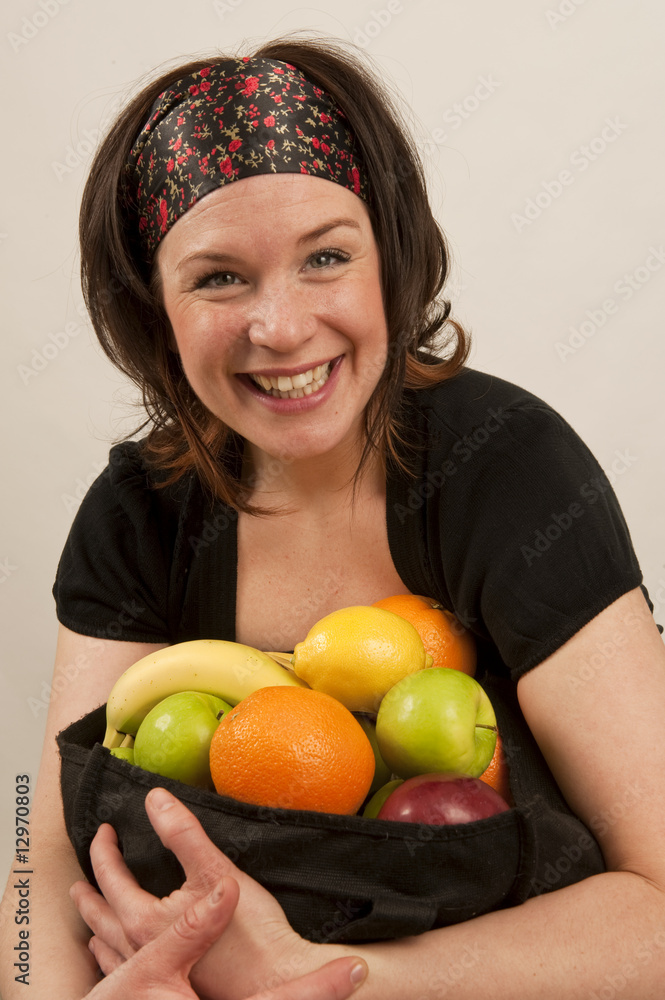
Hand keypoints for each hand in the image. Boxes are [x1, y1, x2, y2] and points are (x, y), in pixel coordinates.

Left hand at [71, 788, 337, 999]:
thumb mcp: (214, 869)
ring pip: (110, 946)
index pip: (110, 879)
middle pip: (102, 916)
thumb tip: (154, 798)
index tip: (104, 831)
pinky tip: (122, 951)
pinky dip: (114, 953)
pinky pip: (125, 967)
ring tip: (92, 915)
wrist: (278, 981)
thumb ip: (182, 833)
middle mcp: (139, 949)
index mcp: (144, 920)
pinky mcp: (172, 984)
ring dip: (98, 925)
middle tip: (82, 877)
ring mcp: (152, 972)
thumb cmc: (251, 929)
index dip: (105, 850)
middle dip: (90, 893)